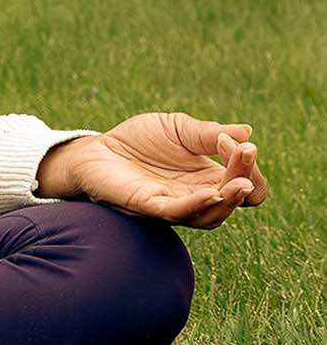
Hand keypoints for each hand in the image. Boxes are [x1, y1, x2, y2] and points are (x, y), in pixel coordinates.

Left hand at [65, 114, 266, 229]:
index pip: (246, 185)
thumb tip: (247, 132)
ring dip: (229, 200)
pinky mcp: (147, 206)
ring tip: (239, 183)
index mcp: (207, 178)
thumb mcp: (177, 128)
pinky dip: (196, 205)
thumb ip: (207, 133)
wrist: (96, 149)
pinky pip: (177, 213)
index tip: (239, 142)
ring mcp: (173, 204)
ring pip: (211, 216)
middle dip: (245, 178)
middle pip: (235, 200)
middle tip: (244, 152)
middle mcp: (196, 196)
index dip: (249, 167)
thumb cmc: (138, 141)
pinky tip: (212, 192)